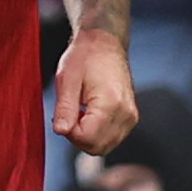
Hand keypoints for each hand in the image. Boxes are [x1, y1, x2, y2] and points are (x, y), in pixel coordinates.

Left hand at [51, 26, 137, 156]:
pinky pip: (111, 138)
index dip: (69, 132)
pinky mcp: (130, 118)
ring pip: (104, 146)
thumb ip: (65, 109)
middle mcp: (126, 114)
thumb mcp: (67, 80)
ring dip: (87, 137)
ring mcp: (131, 117)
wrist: (105, 43)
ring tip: (79, 113)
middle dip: (77, 138)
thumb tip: (61, 131)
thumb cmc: (85, 57)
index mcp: (111, 104)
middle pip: (97, 147)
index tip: (63, 116)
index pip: (87, 138)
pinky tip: (89, 115)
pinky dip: (97, 134)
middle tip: (69, 115)